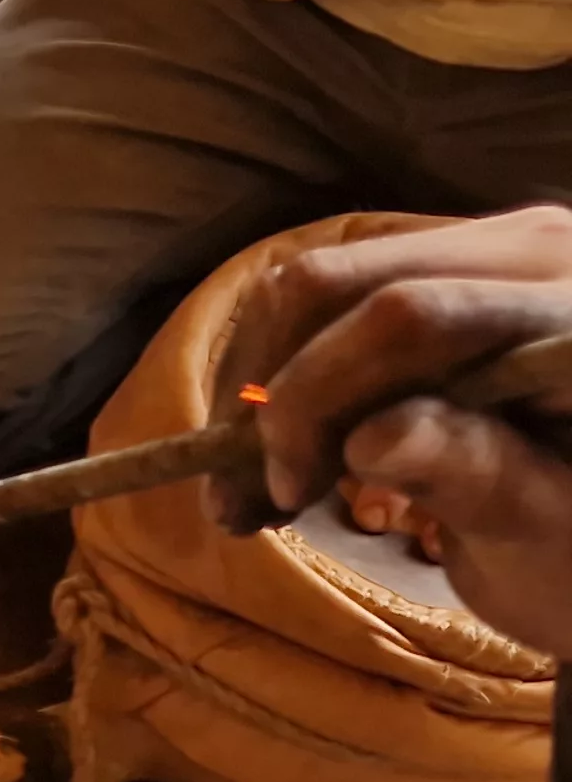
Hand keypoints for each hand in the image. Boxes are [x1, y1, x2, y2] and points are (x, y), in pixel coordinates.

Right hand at [212, 207, 571, 655]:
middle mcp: (534, 251)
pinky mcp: (446, 271)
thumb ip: (476, 474)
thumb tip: (369, 440)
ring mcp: (486, 252)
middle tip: (241, 501)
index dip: (317, 394)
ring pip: (317, 286)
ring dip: (262, 390)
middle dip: (269, 391)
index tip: (286, 494)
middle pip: (340, 282)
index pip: (411, 316)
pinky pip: (329, 302)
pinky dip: (284, 380)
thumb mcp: (548, 529)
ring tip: (256, 490)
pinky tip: (286, 451)